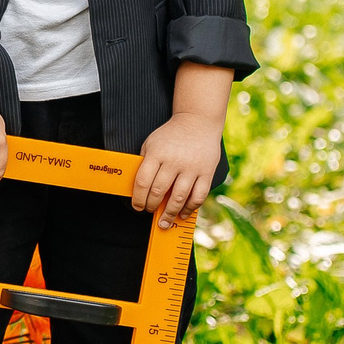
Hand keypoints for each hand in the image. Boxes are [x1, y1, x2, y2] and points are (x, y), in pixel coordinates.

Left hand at [134, 113, 218, 228]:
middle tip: (150, 211)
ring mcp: (192, 167)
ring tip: (164, 222)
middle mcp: (174, 161)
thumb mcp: (151, 143)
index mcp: (157, 153)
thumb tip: (138, 189)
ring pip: (178, 198)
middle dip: (152, 207)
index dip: (138, 198)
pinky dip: (190, 209)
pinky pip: (198, 196)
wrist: (198, 121)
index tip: (137, 206)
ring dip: (169, 214)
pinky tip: (182, 214)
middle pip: (159, 192)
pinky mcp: (207, 172)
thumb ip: (145, 163)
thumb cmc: (171, 135)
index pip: (143, 181)